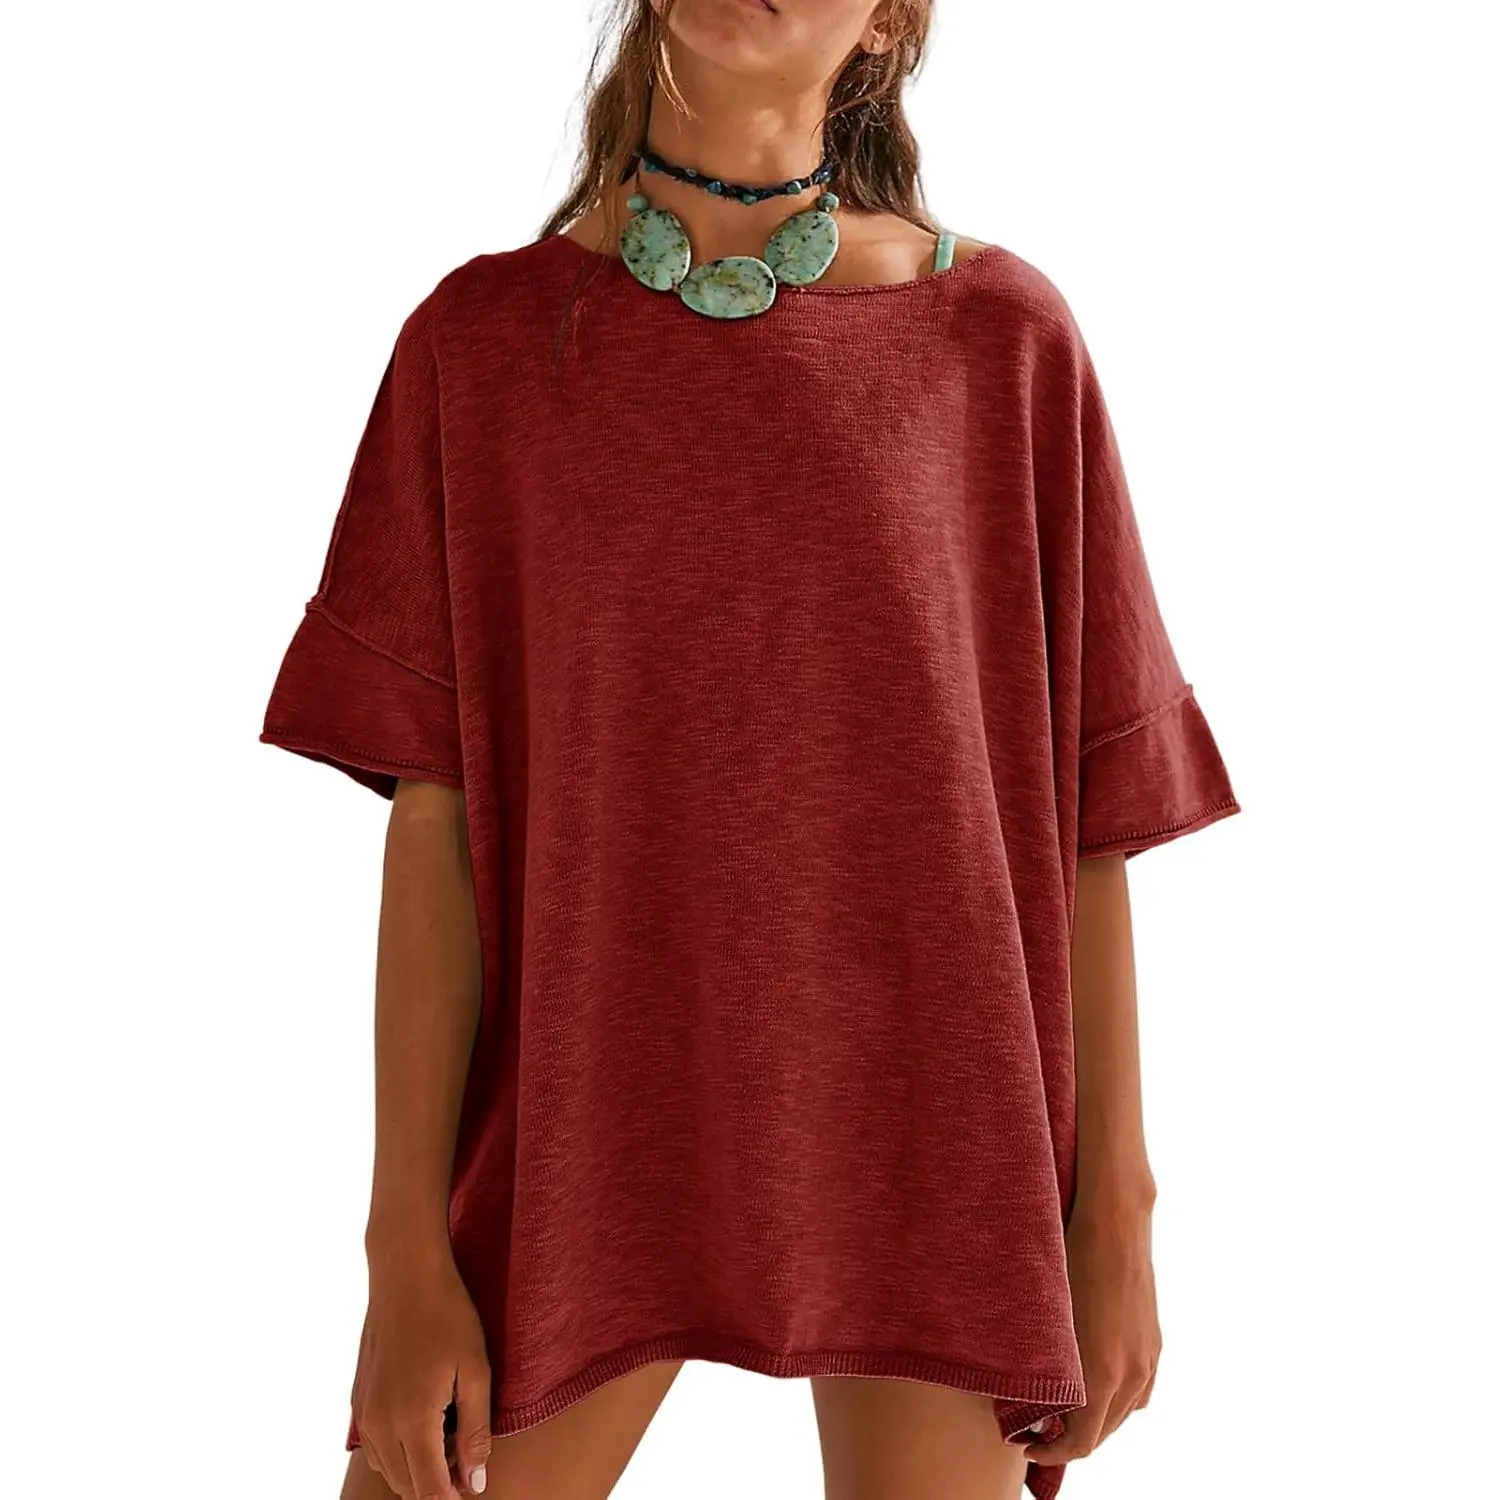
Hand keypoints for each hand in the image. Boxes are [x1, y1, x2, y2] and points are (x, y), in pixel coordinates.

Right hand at [351, 1246, 492, 1498]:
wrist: (405, 1274)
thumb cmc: (448, 1316)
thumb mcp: (476, 1370)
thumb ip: (475, 1430)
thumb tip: (474, 1481)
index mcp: (412, 1421)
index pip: (428, 1490)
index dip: (452, 1496)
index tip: (472, 1484)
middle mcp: (380, 1424)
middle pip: (405, 1486)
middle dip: (436, 1484)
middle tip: (467, 1454)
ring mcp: (365, 1412)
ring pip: (387, 1468)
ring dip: (416, 1469)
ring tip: (449, 1436)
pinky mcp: (358, 1398)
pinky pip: (375, 1445)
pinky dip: (397, 1450)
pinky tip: (423, 1421)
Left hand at [1026, 1193, 1160, 1466]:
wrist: (1114, 1224)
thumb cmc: (1070, 1262)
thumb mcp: (1052, 1320)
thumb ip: (1050, 1369)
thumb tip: (1033, 1397)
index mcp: (1103, 1375)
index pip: (1082, 1443)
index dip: (1052, 1452)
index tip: (1025, 1445)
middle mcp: (1132, 1374)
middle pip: (1103, 1433)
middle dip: (1070, 1439)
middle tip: (1036, 1428)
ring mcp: (1148, 1359)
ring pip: (1123, 1414)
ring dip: (1095, 1421)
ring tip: (1063, 1408)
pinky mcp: (1154, 1343)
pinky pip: (1139, 1391)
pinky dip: (1116, 1401)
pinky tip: (1095, 1385)